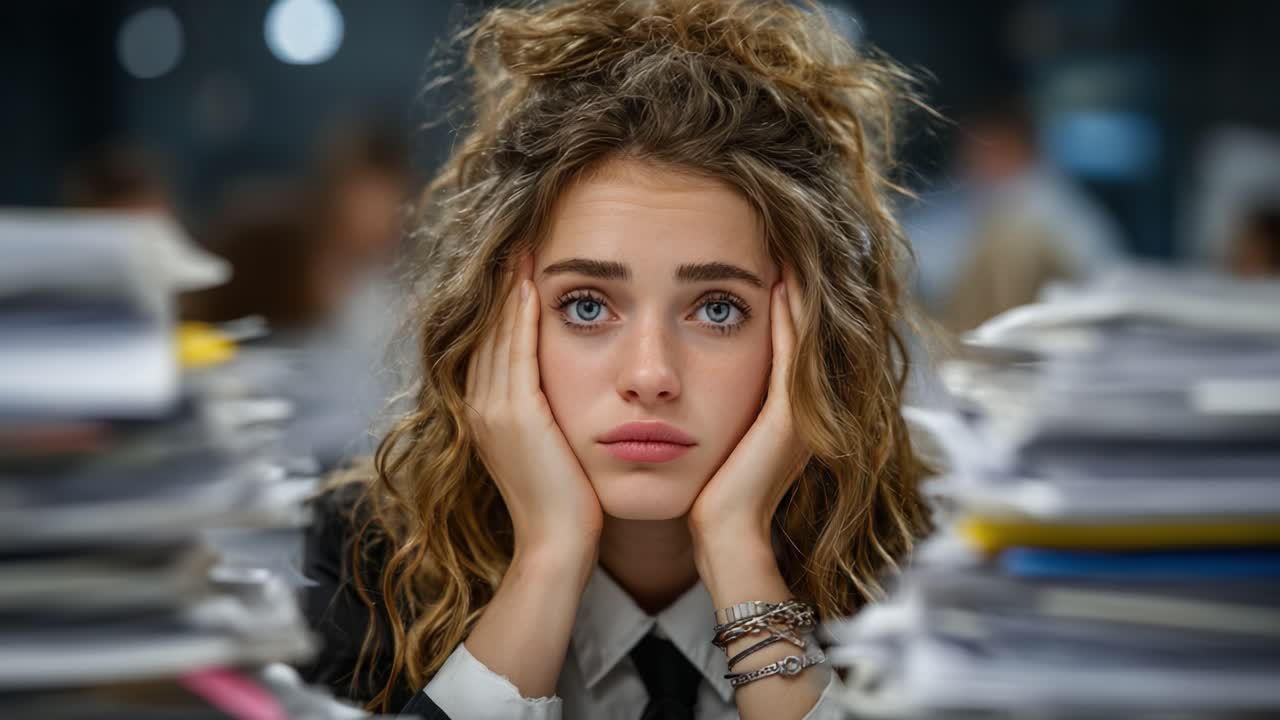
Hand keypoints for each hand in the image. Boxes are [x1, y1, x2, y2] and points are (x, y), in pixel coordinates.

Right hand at [465, 256, 602, 556]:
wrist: (558, 545)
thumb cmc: (569, 503)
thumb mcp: (554, 449)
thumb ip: (552, 415)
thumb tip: (573, 390)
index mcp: (489, 413)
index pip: (493, 343)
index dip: (503, 303)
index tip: (520, 267)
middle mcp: (481, 407)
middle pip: (487, 330)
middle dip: (502, 285)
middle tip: (517, 243)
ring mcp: (492, 410)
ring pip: (497, 334)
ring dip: (509, 289)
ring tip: (523, 250)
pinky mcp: (513, 415)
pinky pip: (514, 351)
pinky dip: (520, 315)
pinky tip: (532, 285)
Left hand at [688, 267, 809, 549]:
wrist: (723, 537)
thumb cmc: (707, 497)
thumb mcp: (715, 443)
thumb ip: (712, 410)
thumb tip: (682, 383)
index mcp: (786, 415)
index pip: (788, 347)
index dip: (781, 309)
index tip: (764, 269)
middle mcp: (801, 410)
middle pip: (802, 337)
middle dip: (793, 293)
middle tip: (779, 247)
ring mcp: (800, 413)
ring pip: (803, 339)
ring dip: (793, 296)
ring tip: (782, 256)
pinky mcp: (789, 418)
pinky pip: (791, 354)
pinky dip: (788, 319)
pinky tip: (775, 286)